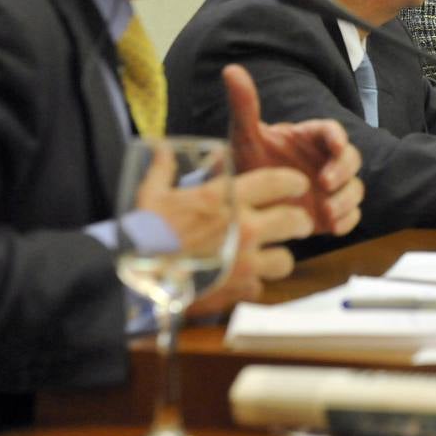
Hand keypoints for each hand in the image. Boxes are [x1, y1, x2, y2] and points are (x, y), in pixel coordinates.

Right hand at [133, 148, 316, 317]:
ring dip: (278, 258)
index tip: (299, 185)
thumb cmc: (144, 233)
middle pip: (295, 221)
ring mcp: (244, 262)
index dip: (294, 182)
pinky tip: (240, 279)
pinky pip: (259, 286)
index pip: (277, 182)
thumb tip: (162, 146)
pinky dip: (251, 283)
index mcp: (226, 198)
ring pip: (285, 260)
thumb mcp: (151, 193)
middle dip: (300, 222)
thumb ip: (163, 167)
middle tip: (298, 224)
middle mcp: (243, 228)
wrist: (135, 279)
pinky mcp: (238, 290)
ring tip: (270, 256)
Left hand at [225, 64, 363, 235]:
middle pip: (352, 159)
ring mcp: (331, 188)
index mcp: (310, 137)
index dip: (338, 137)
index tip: (336, 145)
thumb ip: (244, 105)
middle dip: (344, 170)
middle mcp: (326, 160)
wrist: (246, 199)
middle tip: (326, 183)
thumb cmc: (249, 161)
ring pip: (355, 188)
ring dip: (347, 199)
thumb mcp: (244, 136)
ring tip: (327, 211)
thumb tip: (231, 70)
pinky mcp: (332, 213)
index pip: (332, 131)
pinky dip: (347, 221)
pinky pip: (351, 216)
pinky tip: (332, 227)